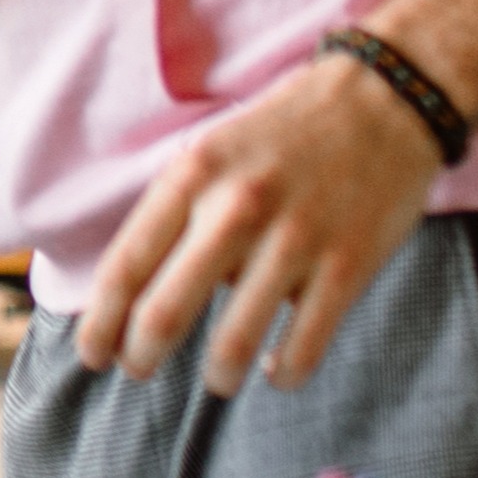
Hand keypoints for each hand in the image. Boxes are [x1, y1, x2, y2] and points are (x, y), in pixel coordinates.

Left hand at [83, 53, 447, 389]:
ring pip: (233, 343)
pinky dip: (284, 373)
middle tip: (140, 370)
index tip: (92, 355)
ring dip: (217, 375)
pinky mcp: (348, 265)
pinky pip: (303, 347)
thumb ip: (177, 211)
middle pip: (164, 314)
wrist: (384, 99)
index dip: (99, 323)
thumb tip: (139, 292)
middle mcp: (237, 207)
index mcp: (194, 174)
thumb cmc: (287, 132)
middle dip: (141, 357)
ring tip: (218, 377)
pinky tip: (278, 369)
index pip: (126, 266)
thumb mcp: (214, 150)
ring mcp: (295, 238)